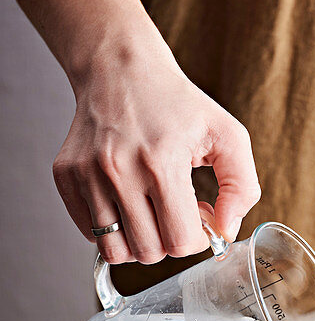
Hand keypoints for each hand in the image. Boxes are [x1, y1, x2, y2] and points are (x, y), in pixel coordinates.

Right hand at [52, 37, 260, 263]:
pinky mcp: (66, 176)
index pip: (180, 242)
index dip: (198, 238)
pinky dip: (112, 228)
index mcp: (160, 163)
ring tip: (152, 211)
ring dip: (140, 241)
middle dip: (170, 240)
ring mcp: (87, 175)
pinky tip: (128, 201)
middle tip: (177, 210)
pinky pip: (90, 234)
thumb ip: (242, 188)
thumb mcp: (228, 135)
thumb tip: (225, 231)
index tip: (200, 215)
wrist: (120, 68)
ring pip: (116, 251)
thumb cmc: (177, 104)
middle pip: (149, 252)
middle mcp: (118, 172)